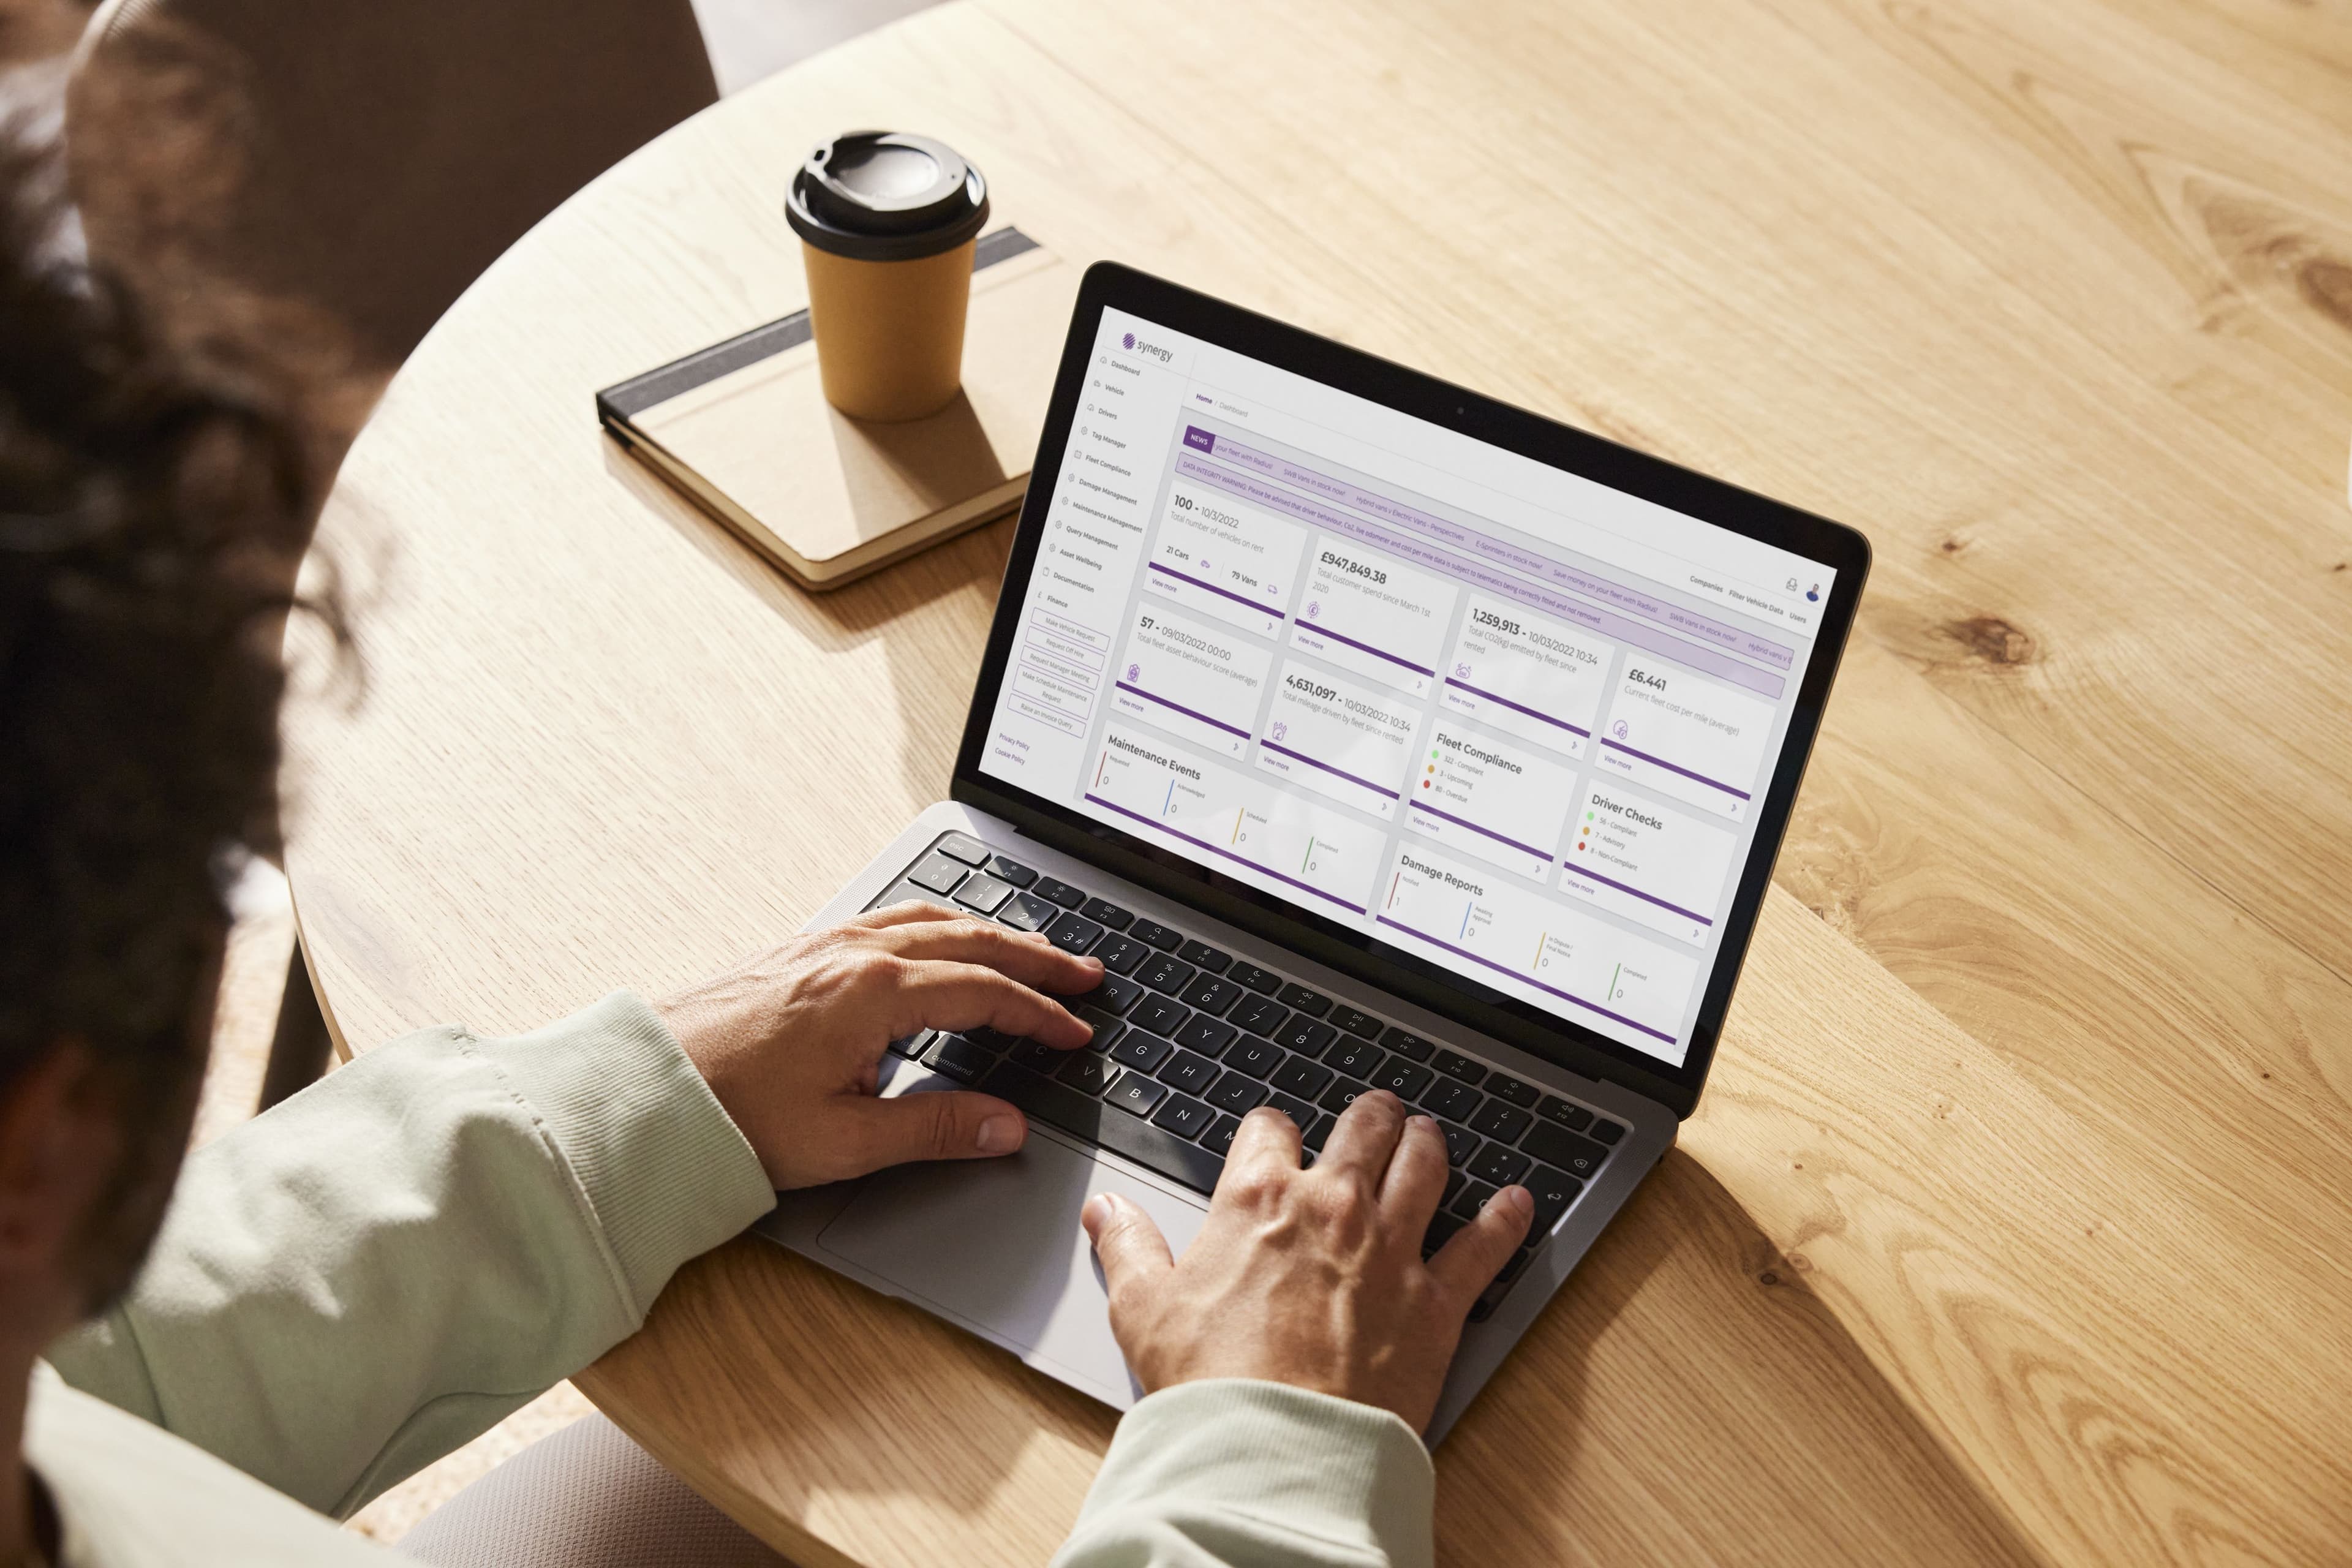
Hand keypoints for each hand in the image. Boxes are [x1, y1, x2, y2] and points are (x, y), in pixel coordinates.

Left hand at [655, 903, 1102, 1188]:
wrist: (640, 1092)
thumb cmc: (728, 1116)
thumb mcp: (845, 1141)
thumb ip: (936, 1130)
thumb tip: (1006, 1126)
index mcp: (875, 992)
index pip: (985, 992)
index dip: (1039, 1014)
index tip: (1076, 1031)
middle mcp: (853, 953)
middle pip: (969, 939)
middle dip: (1033, 957)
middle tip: (1083, 971)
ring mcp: (822, 945)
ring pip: (928, 918)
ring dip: (987, 932)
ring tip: (1027, 950)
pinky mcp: (796, 952)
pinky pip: (887, 919)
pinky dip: (935, 925)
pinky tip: (937, 939)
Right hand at [1083, 1090, 1530, 1431]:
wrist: (1274, 1446)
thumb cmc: (1209, 1382)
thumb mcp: (1143, 1309)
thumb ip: (1127, 1247)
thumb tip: (1105, 1211)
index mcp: (1258, 1198)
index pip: (1270, 1128)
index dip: (1271, 1131)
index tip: (1274, 1141)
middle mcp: (1332, 1206)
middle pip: (1363, 1128)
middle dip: (1369, 1116)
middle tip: (1375, 1116)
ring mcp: (1391, 1247)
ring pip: (1426, 1164)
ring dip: (1429, 1143)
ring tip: (1430, 1136)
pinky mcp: (1437, 1299)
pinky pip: (1485, 1245)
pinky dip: (1507, 1219)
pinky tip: (1519, 1202)